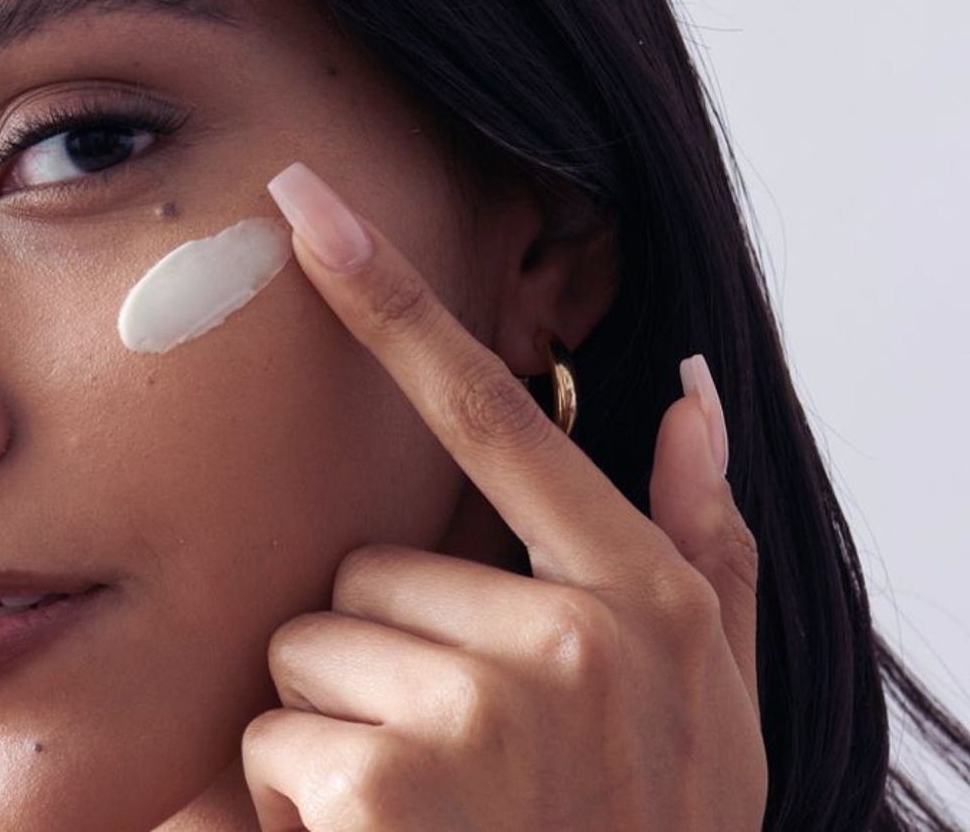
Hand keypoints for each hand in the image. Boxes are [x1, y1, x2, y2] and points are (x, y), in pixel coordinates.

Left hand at [241, 163, 766, 830]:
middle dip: (376, 655)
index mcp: (638, 598)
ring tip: (415, 806)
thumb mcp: (710, 704)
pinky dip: (294, 797)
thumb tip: (686, 394)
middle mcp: (571, 636)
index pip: (495, 412)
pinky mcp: (387, 778)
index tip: (307, 210)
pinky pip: (274, 731)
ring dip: (335, 725)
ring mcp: (481, 707)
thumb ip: (703, 547)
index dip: (392, 300)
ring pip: (310, 643)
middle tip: (446, 754)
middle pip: (368, 565)